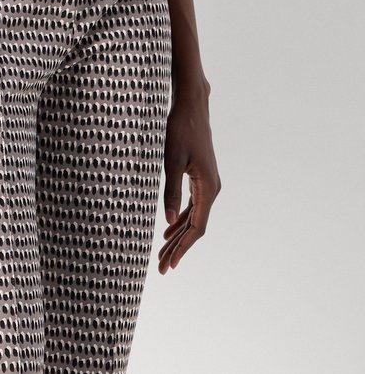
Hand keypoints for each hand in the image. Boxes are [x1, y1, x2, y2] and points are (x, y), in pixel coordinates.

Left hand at [158, 94, 220, 272]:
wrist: (192, 106)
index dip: (183, 248)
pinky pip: (193, 206)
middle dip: (178, 248)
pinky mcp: (201, 177)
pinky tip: (169, 229)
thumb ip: (170, 190)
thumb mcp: (171, 160)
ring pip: (194, 217)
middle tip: (162, 268)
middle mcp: (212, 189)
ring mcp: (207, 183)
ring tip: (163, 254)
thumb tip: (167, 221)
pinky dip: (181, 219)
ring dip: (179, 235)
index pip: (196, 228)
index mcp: (208, 188)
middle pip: (195, 227)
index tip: (170, 264)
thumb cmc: (181, 129)